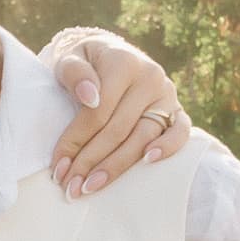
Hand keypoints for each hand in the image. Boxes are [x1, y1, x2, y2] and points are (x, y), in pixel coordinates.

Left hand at [40, 30, 191, 195]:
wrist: (110, 53)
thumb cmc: (86, 62)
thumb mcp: (71, 58)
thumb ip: (75, 73)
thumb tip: (90, 97)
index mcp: (123, 63)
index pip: (97, 111)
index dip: (76, 141)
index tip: (58, 166)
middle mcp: (149, 77)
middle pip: (118, 130)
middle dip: (91, 161)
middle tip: (71, 188)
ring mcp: (166, 95)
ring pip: (143, 137)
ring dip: (117, 166)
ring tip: (92, 186)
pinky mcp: (177, 109)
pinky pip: (181, 132)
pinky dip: (168, 148)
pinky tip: (147, 163)